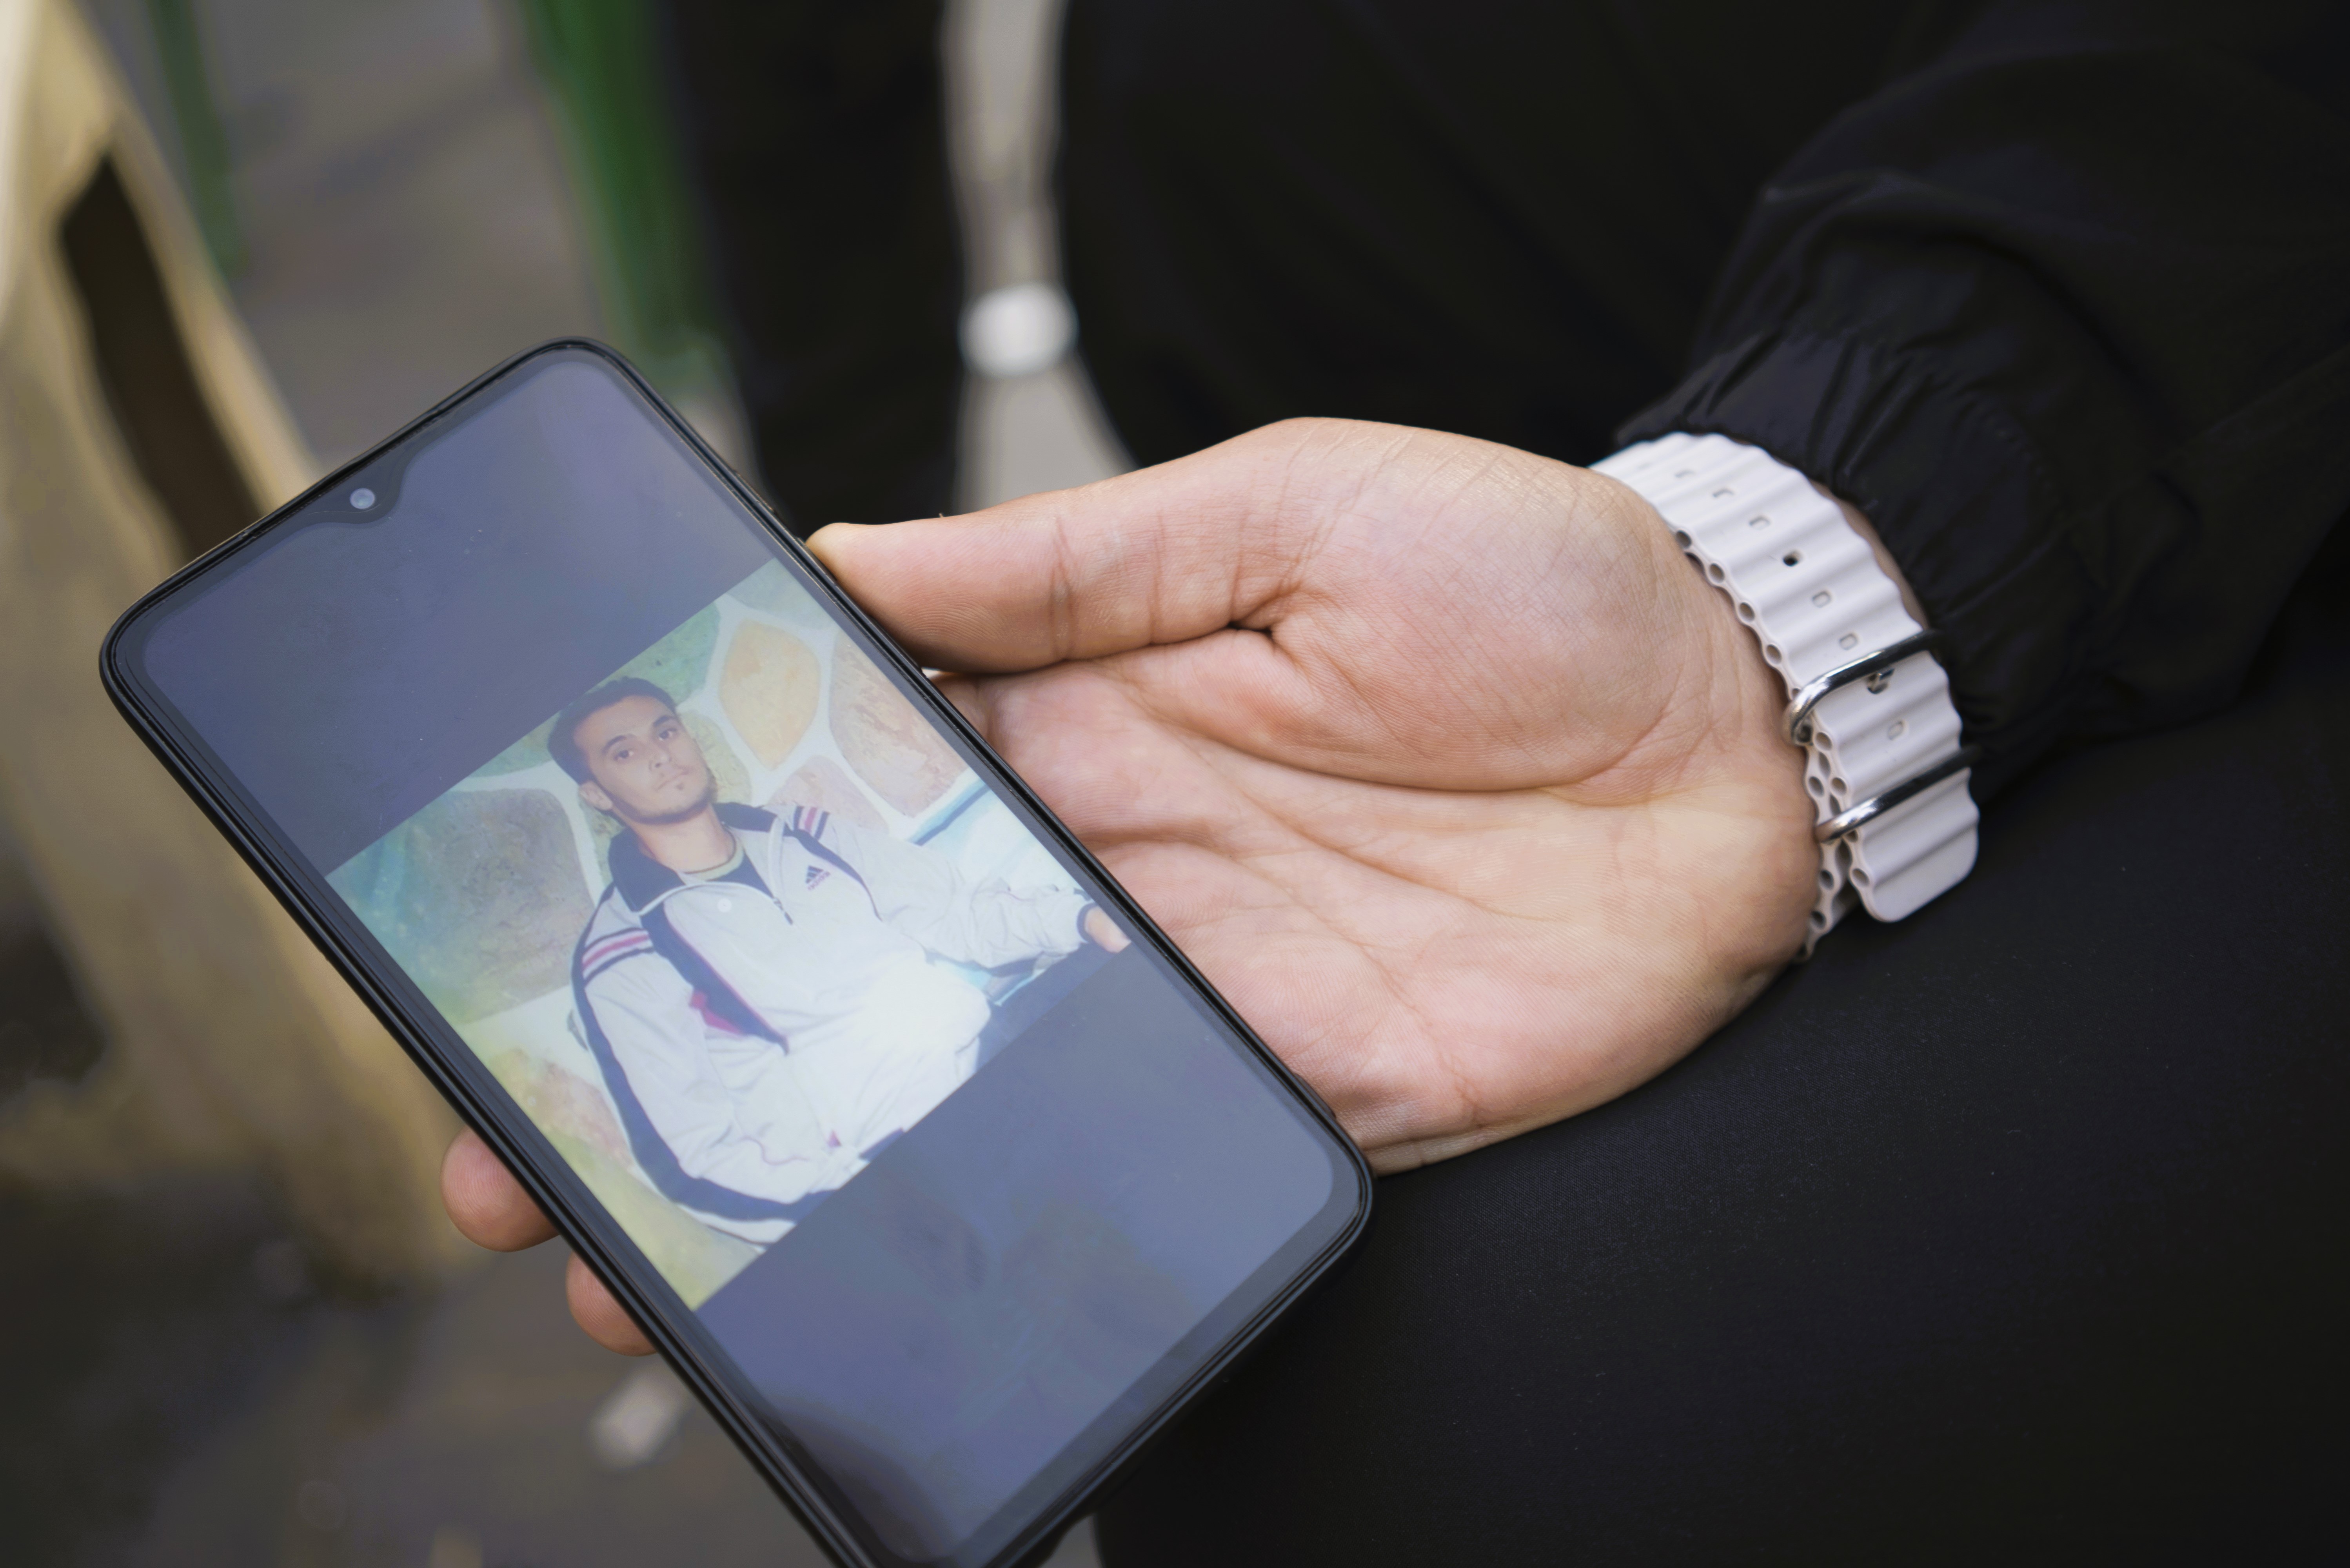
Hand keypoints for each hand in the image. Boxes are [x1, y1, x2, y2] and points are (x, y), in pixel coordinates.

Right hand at [444, 417, 1818, 1351]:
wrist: (1748, 719)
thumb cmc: (1530, 578)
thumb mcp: (1281, 506)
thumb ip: (1065, 560)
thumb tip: (845, 557)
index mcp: (1088, 719)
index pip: (853, 795)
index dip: (700, 851)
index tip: (555, 903)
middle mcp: (1118, 868)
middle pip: (870, 972)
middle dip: (702, 1050)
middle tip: (523, 1139)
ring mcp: (1202, 991)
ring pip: (969, 1091)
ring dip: (816, 1162)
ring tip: (647, 1247)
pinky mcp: (1300, 1095)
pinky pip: (1137, 1164)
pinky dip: (1016, 1213)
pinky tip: (880, 1262)